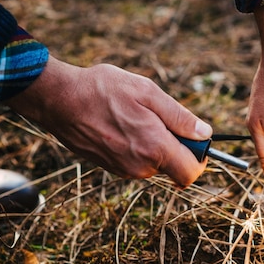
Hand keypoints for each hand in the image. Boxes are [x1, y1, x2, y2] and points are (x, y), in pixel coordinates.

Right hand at [5, 56, 212, 186]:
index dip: (200, 158)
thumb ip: (180, 117)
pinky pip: (138, 162)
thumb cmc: (103, 90)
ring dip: (156, 144)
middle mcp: (141, 167)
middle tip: (161, 118)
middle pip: (175, 168)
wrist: (59, 100)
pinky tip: (123, 124)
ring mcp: (125, 170)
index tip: (196, 139)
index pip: (191, 173)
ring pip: (156, 164)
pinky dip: (140, 146)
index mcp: (155, 148)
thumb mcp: (148, 92)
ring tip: (136, 116)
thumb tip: (204, 134)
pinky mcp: (112, 168)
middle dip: (177, 147)